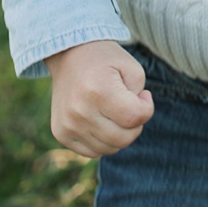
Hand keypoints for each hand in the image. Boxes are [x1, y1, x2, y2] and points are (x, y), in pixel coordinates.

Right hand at [45, 40, 154, 157]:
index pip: (135, 117)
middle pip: (124, 139)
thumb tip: (134, 123)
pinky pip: (93, 151)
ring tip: (111, 111)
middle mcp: (79, 110)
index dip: (146, 107)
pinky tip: (98, 120)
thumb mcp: (132, 68)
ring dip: (118, 134)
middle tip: (128, 105)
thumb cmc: (105, 61)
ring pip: (110, 148)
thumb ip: (141, 98)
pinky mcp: (61, 133)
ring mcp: (68, 124)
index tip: (143, 95)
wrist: (69, 54)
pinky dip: (101, 140)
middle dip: (134, 125)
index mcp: (98, 90)